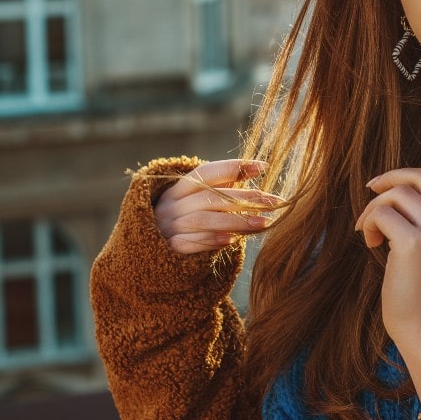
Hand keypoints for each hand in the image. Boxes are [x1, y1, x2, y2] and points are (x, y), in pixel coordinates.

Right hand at [154, 160, 281, 253]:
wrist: (146, 252)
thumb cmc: (182, 220)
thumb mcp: (194, 201)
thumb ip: (219, 188)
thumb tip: (255, 169)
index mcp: (178, 188)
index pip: (206, 172)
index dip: (233, 168)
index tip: (262, 167)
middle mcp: (172, 205)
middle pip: (211, 197)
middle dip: (245, 199)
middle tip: (273, 202)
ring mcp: (169, 227)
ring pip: (204, 220)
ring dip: (236, 221)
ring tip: (263, 223)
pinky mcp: (169, 249)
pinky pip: (191, 243)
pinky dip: (212, 240)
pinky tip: (233, 240)